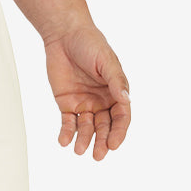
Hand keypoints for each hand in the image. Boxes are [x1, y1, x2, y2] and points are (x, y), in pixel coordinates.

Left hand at [44, 25, 130, 159]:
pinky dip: (66, 133)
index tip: (113, 144)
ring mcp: (85, 104)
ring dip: (84, 139)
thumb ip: (116, 81)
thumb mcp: (107, 61)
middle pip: (104, 127)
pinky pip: (68, 123)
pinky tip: (64, 141)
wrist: (65, 35)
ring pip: (87, 128)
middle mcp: (102, 101)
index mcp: (116, 92)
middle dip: (102, 141)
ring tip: (79, 150)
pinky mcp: (67, 104)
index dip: (118, 132)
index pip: (121, 117)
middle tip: (98, 155)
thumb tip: (126, 99)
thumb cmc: (91, 44)